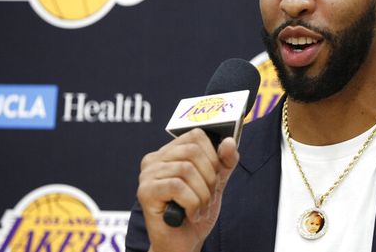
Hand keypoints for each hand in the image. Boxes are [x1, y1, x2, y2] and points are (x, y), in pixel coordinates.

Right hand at [137, 129, 238, 251]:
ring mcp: (147, 175)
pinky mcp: (145, 192)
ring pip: (186, 169)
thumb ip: (224, 162)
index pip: (195, 135)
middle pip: (192, 151)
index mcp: (169, 153)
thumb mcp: (216, 183)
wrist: (182, 244)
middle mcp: (154, 160)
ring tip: (201, 208)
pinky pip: (177, 186)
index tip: (216, 174)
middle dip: (210, 176)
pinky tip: (191, 214)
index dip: (213, 154)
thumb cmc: (195, 212)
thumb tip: (230, 142)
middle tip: (209, 196)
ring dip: (202, 194)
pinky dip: (192, 203)